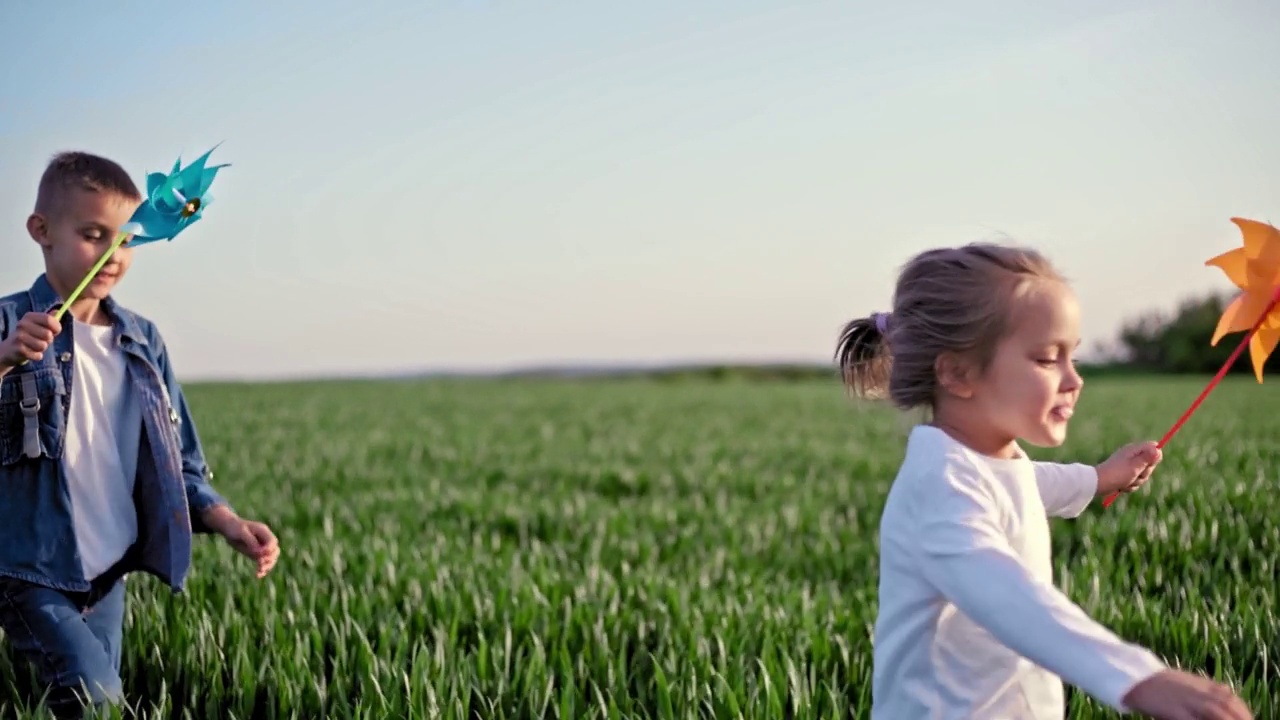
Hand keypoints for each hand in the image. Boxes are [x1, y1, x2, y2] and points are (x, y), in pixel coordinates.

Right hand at [0, 312, 60, 366]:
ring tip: (35, 346)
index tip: (55, 331)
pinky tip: (30, 352)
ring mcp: (19, 337)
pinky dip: (37, 356)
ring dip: (42, 348)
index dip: (56, 327)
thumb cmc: (29, 336)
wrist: (9, 349)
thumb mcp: (38, 325)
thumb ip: (49, 319)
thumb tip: (57, 312)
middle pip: (48, 334)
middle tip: (41, 340)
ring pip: (43, 346)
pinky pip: (38, 355)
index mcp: (29, 316)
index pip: (49, 320)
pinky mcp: (18, 349)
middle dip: (48, 340)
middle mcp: (22, 324)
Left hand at [202, 505, 280, 578]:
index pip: (272, 542)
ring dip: (267, 566)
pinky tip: (258, 575)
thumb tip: (259, 552)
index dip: (268, 550)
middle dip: (269, 559)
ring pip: (271, 558)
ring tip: (259, 572)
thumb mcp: (241, 533)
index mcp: (264, 531)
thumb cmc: (235, 528)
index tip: (258, 555)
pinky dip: (262, 569)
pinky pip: (263, 562)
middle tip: (260, 566)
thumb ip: (251, 541)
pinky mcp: (257, 553)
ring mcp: (262, 546)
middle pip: (275, 551)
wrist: (229, 527)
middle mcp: (265, 539)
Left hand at [1096, 440, 1162, 497]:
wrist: (1098, 484)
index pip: (1153, 447)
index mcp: (1134, 449)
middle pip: (1150, 463)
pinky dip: (1130, 485)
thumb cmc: (1117, 474)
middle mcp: (1132, 455)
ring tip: (1126, 481)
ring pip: (1143, 474)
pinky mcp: (1125, 474)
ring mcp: (1128, 465)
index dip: (1155, 456)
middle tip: (1135, 474)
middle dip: (1145, 473)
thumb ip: (1148, 459)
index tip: (1148, 464)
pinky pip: (1135, 481)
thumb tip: (1158, 449)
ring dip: (1136, 481)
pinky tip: (1122, 486)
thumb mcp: (1135, 466)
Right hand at [1122, 669, 1251, 718]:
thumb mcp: (1185, 684)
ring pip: (1215, 713)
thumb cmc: (1159, 684)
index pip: (1230, 697)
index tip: (1249, 719)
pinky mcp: (1173, 709)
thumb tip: (1224, 700)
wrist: (1133, 677)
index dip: (1244, 711)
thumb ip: (1204, 691)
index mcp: (1201, 684)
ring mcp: (1185, 699)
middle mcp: (1197, 690)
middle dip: (1240, 719)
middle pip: (1226, 706)